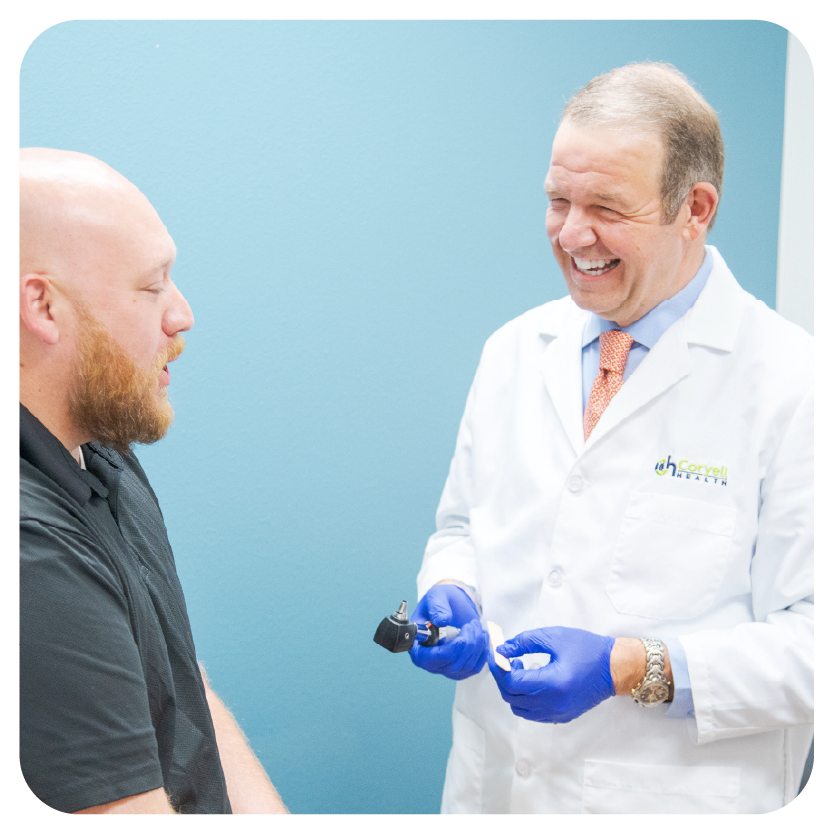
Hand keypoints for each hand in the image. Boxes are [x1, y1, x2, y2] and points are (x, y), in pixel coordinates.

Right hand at [409, 584, 487, 680]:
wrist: (452, 605)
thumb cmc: (439, 602)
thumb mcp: (435, 597)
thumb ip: (436, 607)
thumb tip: (442, 621)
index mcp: (418, 646)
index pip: (429, 660)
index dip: (447, 653)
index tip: (461, 639)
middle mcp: (431, 661)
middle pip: (452, 665)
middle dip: (467, 645)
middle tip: (471, 625)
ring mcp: (447, 667)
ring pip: (467, 666)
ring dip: (476, 644)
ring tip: (474, 625)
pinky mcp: (462, 667)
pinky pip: (476, 667)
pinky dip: (482, 651)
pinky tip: (481, 635)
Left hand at [488, 626, 614, 722]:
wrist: (615, 667)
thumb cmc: (587, 648)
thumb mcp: (554, 637)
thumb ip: (524, 642)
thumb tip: (502, 650)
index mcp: (552, 684)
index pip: (512, 683)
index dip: (499, 668)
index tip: (496, 654)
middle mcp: (554, 704)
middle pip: (512, 698)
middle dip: (503, 678)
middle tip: (507, 660)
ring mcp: (558, 714)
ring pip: (520, 709)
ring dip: (513, 691)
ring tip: (521, 670)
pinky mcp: (562, 717)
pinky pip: (533, 714)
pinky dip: (525, 700)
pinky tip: (532, 682)